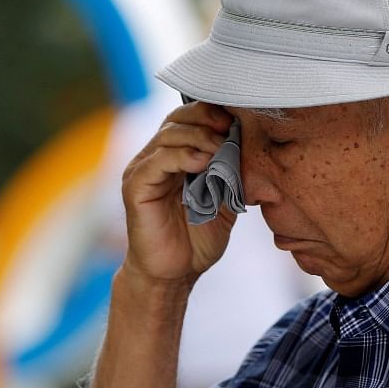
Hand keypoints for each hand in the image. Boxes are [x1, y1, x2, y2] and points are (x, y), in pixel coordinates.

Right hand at [120, 101, 238, 284]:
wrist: (176, 273)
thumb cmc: (198, 239)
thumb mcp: (224, 199)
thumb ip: (232, 172)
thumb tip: (252, 145)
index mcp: (174, 157)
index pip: (188, 119)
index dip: (212, 114)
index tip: (238, 120)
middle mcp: (154, 158)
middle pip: (177, 120)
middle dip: (206, 120)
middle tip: (230, 130)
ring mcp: (143, 171)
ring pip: (168, 136)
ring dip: (200, 138)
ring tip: (222, 149)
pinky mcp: (136, 187)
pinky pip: (157, 161)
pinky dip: (183, 157)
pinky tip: (204, 163)